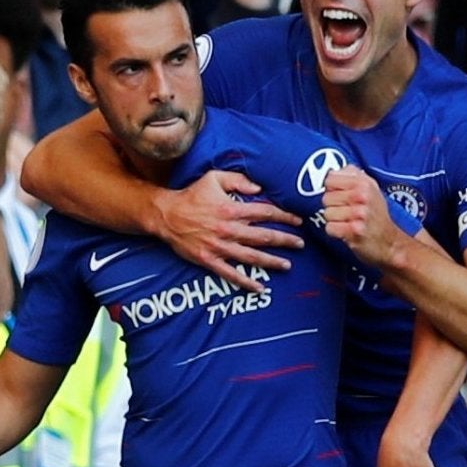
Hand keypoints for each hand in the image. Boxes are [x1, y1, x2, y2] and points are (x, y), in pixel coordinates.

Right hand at [148, 169, 305, 291]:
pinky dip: (246, 282)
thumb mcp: (213, 178)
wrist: (166, 215)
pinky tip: (260, 288)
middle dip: (285, 241)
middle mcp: (228, 230)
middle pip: (264, 237)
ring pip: (251, 257)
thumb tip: (259, 187)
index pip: (265, 213)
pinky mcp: (209, 260)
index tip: (298, 221)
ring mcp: (219, 247)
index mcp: (231, 209)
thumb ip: (238, 180)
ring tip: (287, 265)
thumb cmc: (192, 195)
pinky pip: (231, 274)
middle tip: (300, 245)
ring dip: (271, 262)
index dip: (284, 217)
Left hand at [322, 166, 411, 265]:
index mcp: (364, 183)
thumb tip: (333, 171)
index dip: (332, 189)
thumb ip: (353, 175)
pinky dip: (335, 232)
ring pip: (327, 213)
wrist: (391, 243)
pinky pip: (329, 228)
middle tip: (347, 213)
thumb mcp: (371, 188)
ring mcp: (358, 214)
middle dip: (333, 206)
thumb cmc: (377, 216)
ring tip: (348, 222)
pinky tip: (346, 232)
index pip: (330, 179)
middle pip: (326, 197)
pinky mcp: (354, 231)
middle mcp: (362, 196)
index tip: (342, 196)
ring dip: (334, 221)